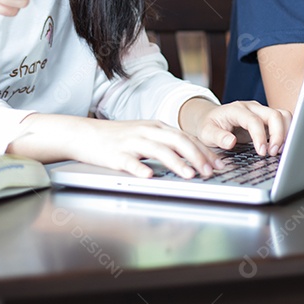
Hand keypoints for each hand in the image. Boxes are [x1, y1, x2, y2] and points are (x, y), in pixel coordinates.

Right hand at [64, 118, 221, 178]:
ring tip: (190, 175)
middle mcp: (147, 132)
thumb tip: (192, 156)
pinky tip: (149, 177)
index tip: (218, 165)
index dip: (204, 151)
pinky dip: (140, 169)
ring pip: (158, 150)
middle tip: (209, 172)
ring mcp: (131, 142)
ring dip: (176, 163)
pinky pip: (129, 162)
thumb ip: (166, 142)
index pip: (186, 137)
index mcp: (156, 127)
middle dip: (196, 157)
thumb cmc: (117, 138)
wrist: (84, 134)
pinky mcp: (115, 155)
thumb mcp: (145, 135)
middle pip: (177, 141)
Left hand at [180, 100, 291, 156]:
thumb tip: (230, 142)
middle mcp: (252, 107)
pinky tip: (280, 147)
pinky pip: (283, 122)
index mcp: (236, 109)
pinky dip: (286, 133)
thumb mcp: (206, 133)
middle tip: (273, 153)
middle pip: (274, 115)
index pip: (254, 120)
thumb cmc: (208, 126)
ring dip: (286, 133)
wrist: (210, 118)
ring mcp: (261, 112)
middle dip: (278, 135)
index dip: (260, 136)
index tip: (262, 152)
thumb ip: (217, 137)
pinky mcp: (267, 119)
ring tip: (279, 151)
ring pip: (283, 115)